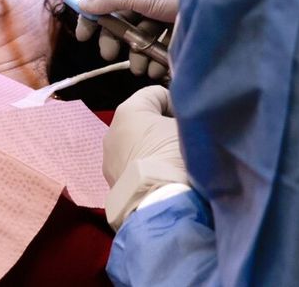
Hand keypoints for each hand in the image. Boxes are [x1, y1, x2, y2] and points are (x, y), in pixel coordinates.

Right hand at [74, 0, 185, 75]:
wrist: (220, 2)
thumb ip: (109, 0)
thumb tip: (81, 3)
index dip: (92, 15)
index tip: (83, 37)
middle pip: (121, 18)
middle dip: (115, 38)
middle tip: (108, 55)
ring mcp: (162, 10)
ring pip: (140, 34)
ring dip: (136, 52)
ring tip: (139, 68)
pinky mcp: (177, 27)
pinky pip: (159, 43)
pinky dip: (155, 57)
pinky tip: (155, 69)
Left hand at [102, 86, 189, 230]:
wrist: (159, 205)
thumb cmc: (175, 158)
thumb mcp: (189, 128)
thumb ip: (186, 118)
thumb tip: (186, 121)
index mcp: (128, 110)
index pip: (156, 93)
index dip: (177, 104)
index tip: (190, 121)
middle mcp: (112, 129)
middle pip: (144, 120)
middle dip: (164, 128)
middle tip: (186, 143)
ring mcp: (109, 158)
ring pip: (137, 144)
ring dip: (154, 150)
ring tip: (175, 165)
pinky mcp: (111, 182)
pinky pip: (133, 167)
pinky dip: (146, 169)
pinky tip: (162, 180)